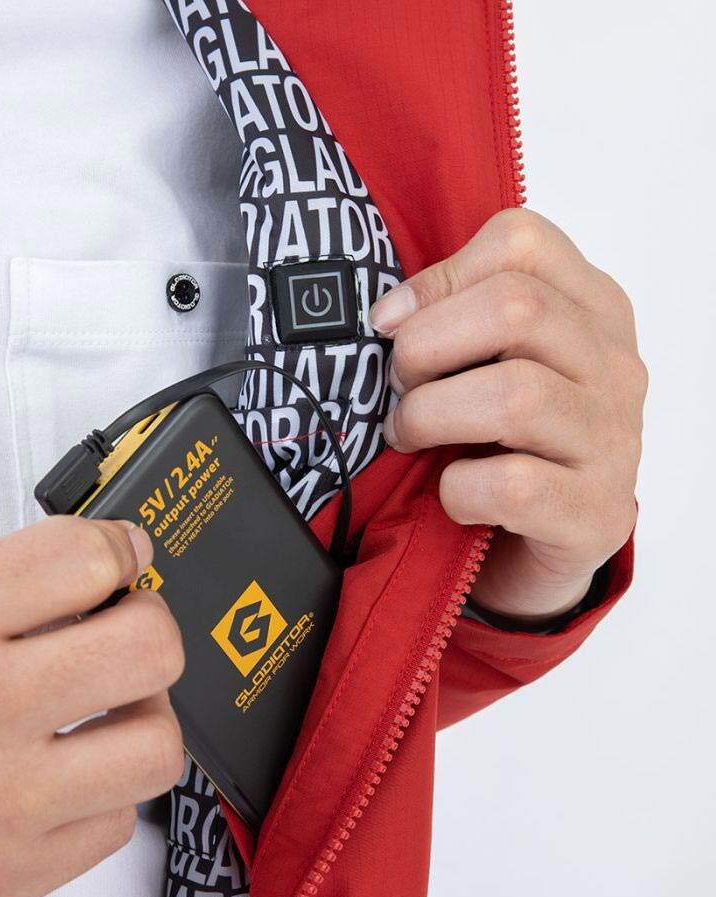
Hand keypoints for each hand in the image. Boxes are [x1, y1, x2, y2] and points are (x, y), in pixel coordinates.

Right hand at [0, 518, 184, 896]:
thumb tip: (69, 582)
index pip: (86, 559)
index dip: (122, 547)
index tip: (126, 555)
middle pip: (149, 646)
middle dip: (149, 624)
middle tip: (124, 629)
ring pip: (156, 745)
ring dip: (143, 716)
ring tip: (106, 711)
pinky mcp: (2, 878)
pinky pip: (117, 825)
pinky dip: (104, 793)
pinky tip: (66, 778)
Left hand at [369, 208, 645, 621]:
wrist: (536, 549)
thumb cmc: (500, 445)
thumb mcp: (487, 366)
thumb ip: (456, 322)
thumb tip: (387, 314)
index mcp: (591, 310)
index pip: (522, 243)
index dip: (437, 278)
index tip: (390, 323)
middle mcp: (614, 367)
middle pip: (517, 308)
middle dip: (426, 346)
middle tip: (397, 385)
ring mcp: (614, 441)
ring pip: (516, 397)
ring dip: (431, 415)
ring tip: (407, 435)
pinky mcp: (596, 513)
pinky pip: (514, 485)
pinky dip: (458, 489)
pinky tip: (451, 494)